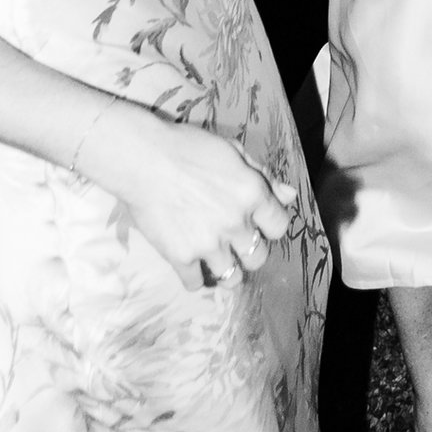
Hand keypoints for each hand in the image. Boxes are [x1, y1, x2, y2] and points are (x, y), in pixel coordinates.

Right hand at [89, 102, 295, 288]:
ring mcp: (208, 244)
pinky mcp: (181, 257)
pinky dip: (195, 279)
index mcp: (252, 194)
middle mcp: (236, 223)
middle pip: (259, 258)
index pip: (280, 227)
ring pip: (232, 278)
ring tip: (215, 259)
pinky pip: (196, 284)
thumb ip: (262, 175)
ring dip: (226, 270)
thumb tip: (288, 196)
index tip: (257, 224)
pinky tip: (190, 266)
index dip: (269, 226)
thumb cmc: (187, 146)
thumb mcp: (232, 150)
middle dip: (249, 251)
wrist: (142, 158)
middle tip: (234, 243)